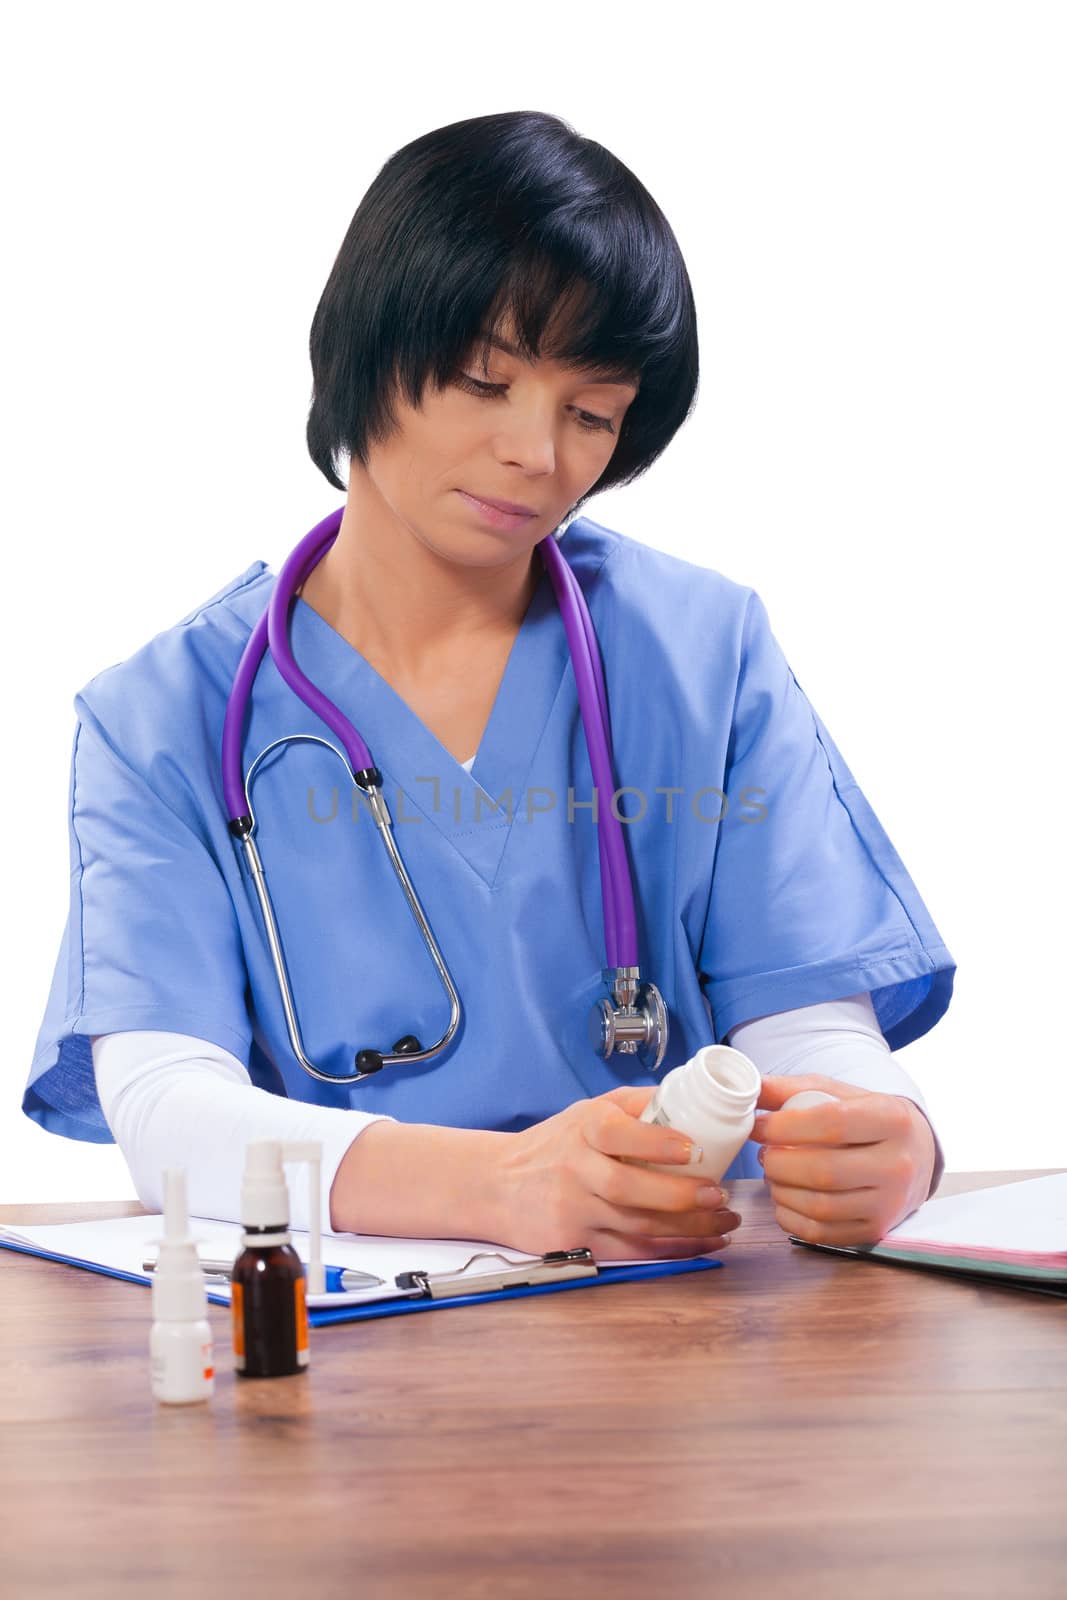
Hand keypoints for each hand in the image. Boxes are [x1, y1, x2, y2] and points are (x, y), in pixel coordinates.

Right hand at [493, 1086, 740, 1259]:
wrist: (497, 1185)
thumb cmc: (555, 1144)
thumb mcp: (586, 1111)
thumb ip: (635, 1104)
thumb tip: (691, 1095)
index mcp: (582, 1129)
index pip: (618, 1134)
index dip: (657, 1144)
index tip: (694, 1149)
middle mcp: (575, 1169)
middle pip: (630, 1189)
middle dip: (680, 1196)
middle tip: (721, 1195)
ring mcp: (574, 1210)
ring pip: (637, 1225)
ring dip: (689, 1228)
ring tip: (725, 1221)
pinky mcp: (575, 1243)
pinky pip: (631, 1251)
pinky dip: (672, 1251)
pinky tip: (703, 1244)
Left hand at [750, 1073, 936, 1248]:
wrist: (916, 1154)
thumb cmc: (869, 1118)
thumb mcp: (839, 1093)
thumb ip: (792, 1089)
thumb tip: (750, 1089)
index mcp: (892, 1120)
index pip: (832, 1123)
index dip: (785, 1127)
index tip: (758, 1126)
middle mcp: (898, 1164)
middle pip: (824, 1171)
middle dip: (780, 1163)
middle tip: (765, 1154)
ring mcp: (889, 1203)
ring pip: (821, 1206)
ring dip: (782, 1192)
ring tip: (773, 1174)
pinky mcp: (877, 1230)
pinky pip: (823, 1233)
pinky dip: (791, 1219)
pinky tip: (784, 1199)